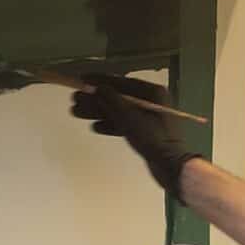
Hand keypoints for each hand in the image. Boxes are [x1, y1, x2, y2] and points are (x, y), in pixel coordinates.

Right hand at [69, 75, 198, 200]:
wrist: (169, 166)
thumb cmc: (152, 138)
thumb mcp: (129, 117)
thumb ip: (112, 100)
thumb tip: (97, 87)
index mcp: (153, 93)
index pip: (122, 82)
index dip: (101, 80)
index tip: (83, 79)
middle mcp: (152, 102)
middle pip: (118, 97)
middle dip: (96, 99)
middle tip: (75, 99)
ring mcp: (149, 117)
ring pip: (119, 111)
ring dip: (98, 112)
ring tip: (77, 112)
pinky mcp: (146, 132)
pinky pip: (124, 124)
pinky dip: (110, 125)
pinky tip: (95, 127)